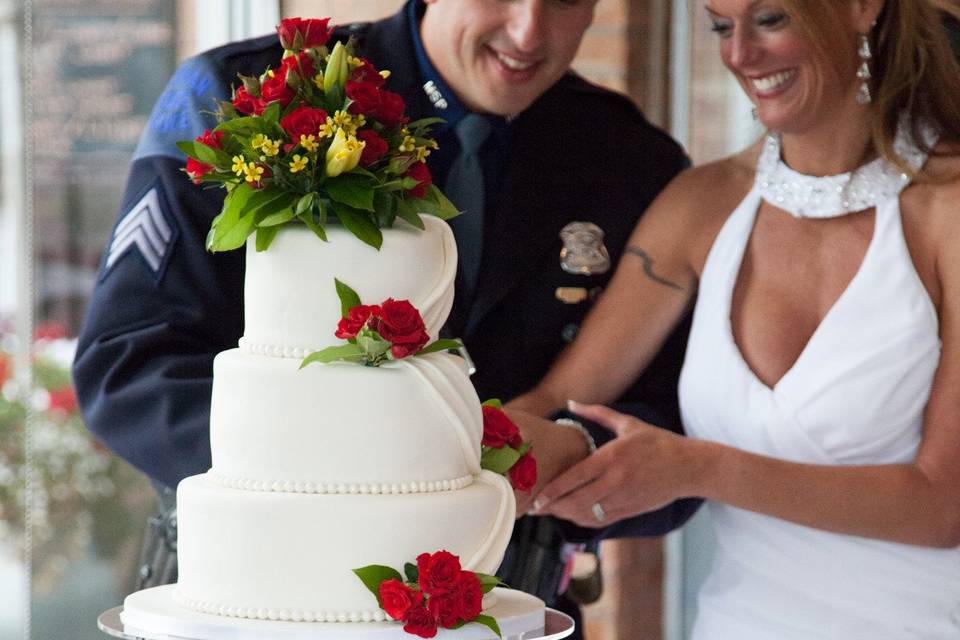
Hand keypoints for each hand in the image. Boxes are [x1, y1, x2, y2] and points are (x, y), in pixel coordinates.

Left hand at [529, 401, 696, 527]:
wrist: (690, 467)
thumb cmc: (658, 442)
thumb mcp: (628, 423)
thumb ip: (598, 413)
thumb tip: (572, 402)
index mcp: (612, 457)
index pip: (575, 478)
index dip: (553, 491)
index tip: (537, 497)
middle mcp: (616, 480)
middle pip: (577, 501)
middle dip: (553, 507)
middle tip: (535, 508)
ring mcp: (624, 498)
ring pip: (588, 514)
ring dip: (566, 516)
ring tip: (550, 512)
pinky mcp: (631, 510)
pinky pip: (602, 521)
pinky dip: (584, 520)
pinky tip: (572, 516)